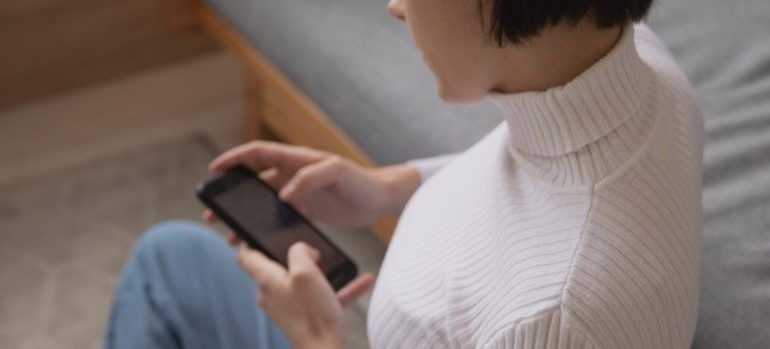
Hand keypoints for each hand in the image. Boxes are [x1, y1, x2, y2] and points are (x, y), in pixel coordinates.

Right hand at [203, 140, 419, 227]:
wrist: (381, 199)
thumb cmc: (362, 181)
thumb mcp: (337, 173)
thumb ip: (310, 178)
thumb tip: (284, 194)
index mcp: (297, 159)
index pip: (258, 153)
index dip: (235, 159)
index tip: (215, 169)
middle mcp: (294, 174)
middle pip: (254, 181)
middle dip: (232, 195)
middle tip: (213, 211)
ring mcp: (299, 192)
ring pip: (263, 202)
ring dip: (245, 215)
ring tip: (228, 232)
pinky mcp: (307, 209)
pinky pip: (279, 217)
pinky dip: (265, 227)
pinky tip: (256, 240)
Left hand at [238, 242, 374, 348]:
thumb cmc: (313, 316)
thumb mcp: (306, 273)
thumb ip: (299, 251)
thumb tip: (302, 250)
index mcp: (267, 280)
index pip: (246, 256)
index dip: (249, 240)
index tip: (259, 231)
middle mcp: (272, 294)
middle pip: (276, 267)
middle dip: (295, 255)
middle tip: (312, 249)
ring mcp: (287, 307)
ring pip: (303, 281)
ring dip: (322, 272)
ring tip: (339, 265)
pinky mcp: (303, 317)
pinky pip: (320, 297)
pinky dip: (337, 289)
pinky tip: (361, 282)